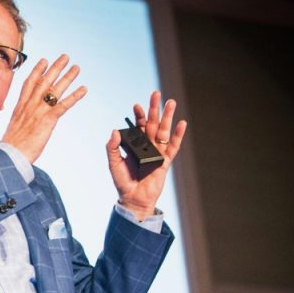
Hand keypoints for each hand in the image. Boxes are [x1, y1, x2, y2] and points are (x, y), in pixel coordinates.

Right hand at [2, 54, 86, 162]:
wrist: (10, 156)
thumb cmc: (10, 148)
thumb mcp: (13, 129)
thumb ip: (19, 122)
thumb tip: (21, 124)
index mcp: (20, 107)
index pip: (29, 84)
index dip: (38, 71)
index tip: (44, 60)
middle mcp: (29, 106)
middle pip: (44, 82)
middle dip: (55, 68)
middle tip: (65, 57)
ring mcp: (38, 111)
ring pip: (55, 90)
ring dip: (67, 77)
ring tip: (76, 68)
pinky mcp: (47, 120)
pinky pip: (63, 105)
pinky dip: (74, 96)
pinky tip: (83, 89)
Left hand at [107, 91, 186, 220]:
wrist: (133, 199)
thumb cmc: (122, 182)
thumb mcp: (113, 163)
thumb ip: (112, 148)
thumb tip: (114, 131)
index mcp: (135, 145)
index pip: (138, 126)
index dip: (138, 115)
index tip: (137, 105)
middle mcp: (147, 146)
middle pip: (153, 124)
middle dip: (155, 109)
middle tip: (156, 93)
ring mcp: (158, 152)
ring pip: (164, 131)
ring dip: (168, 116)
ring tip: (171, 102)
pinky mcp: (165, 161)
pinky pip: (173, 146)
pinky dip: (178, 135)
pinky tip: (181, 123)